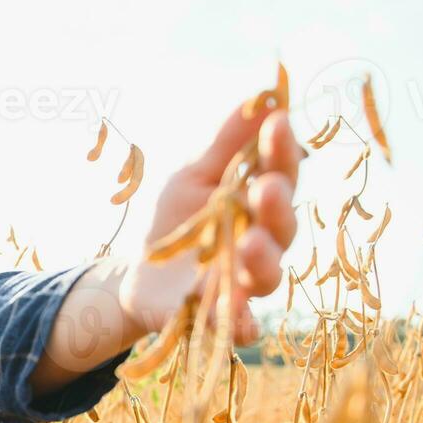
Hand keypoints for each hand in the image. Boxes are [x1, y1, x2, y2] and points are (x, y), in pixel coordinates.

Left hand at [121, 105, 300, 344]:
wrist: (139, 275)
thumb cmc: (177, 220)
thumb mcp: (194, 176)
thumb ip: (225, 143)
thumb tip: (260, 97)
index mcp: (258, 205)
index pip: (281, 175)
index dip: (282, 151)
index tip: (278, 123)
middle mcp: (262, 244)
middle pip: (283, 227)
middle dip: (277, 208)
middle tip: (267, 189)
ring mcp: (242, 284)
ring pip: (266, 276)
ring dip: (262, 261)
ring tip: (249, 244)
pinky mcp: (218, 319)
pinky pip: (238, 326)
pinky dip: (242, 325)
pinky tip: (241, 323)